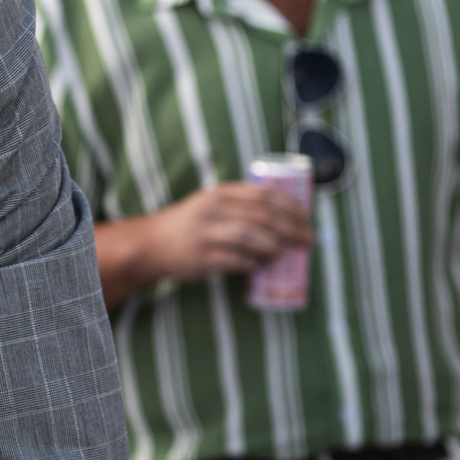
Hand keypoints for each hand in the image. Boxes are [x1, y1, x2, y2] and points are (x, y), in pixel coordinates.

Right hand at [147, 182, 311, 276]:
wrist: (152, 243)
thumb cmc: (190, 223)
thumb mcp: (212, 203)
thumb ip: (242, 205)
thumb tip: (287, 219)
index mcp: (220, 193)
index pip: (264, 195)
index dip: (291, 207)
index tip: (307, 219)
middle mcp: (213, 209)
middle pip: (263, 216)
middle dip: (291, 229)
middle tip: (308, 241)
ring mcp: (205, 233)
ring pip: (250, 236)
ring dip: (273, 246)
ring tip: (282, 254)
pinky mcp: (200, 257)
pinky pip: (235, 261)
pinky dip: (251, 264)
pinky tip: (257, 266)